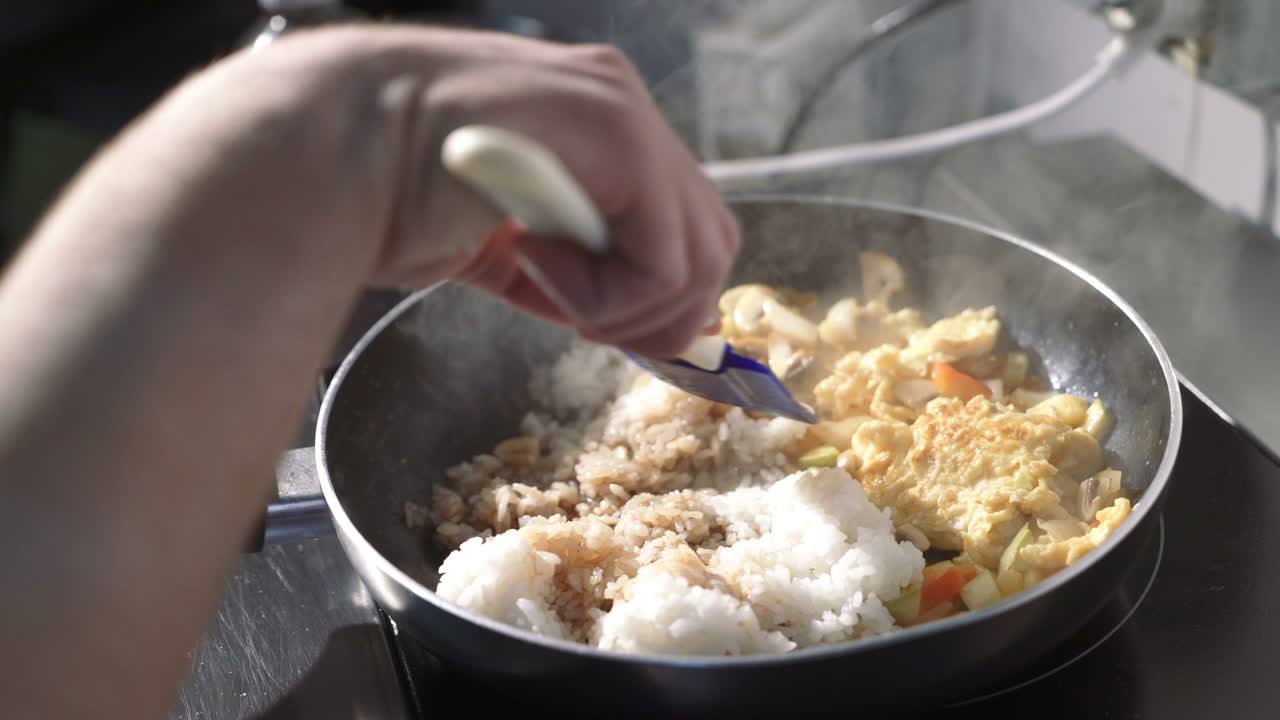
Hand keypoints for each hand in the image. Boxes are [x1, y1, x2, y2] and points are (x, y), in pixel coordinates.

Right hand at [202, 25, 739, 356]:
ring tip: (547, 286)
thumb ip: (583, 271)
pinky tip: (537, 266)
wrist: (324, 156)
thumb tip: (662, 330)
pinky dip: (608, 295)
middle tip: (587, 327)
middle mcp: (621, 106)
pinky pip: (662, 258)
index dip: (663, 296)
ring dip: (626, 307)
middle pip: (709, 241)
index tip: (605, 329)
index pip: (683, 223)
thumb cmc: (388, 198)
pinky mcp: (616, 138)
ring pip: (697, 255)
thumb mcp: (510, 242)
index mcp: (597, 122)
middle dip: (659, 312)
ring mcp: (622, 113)